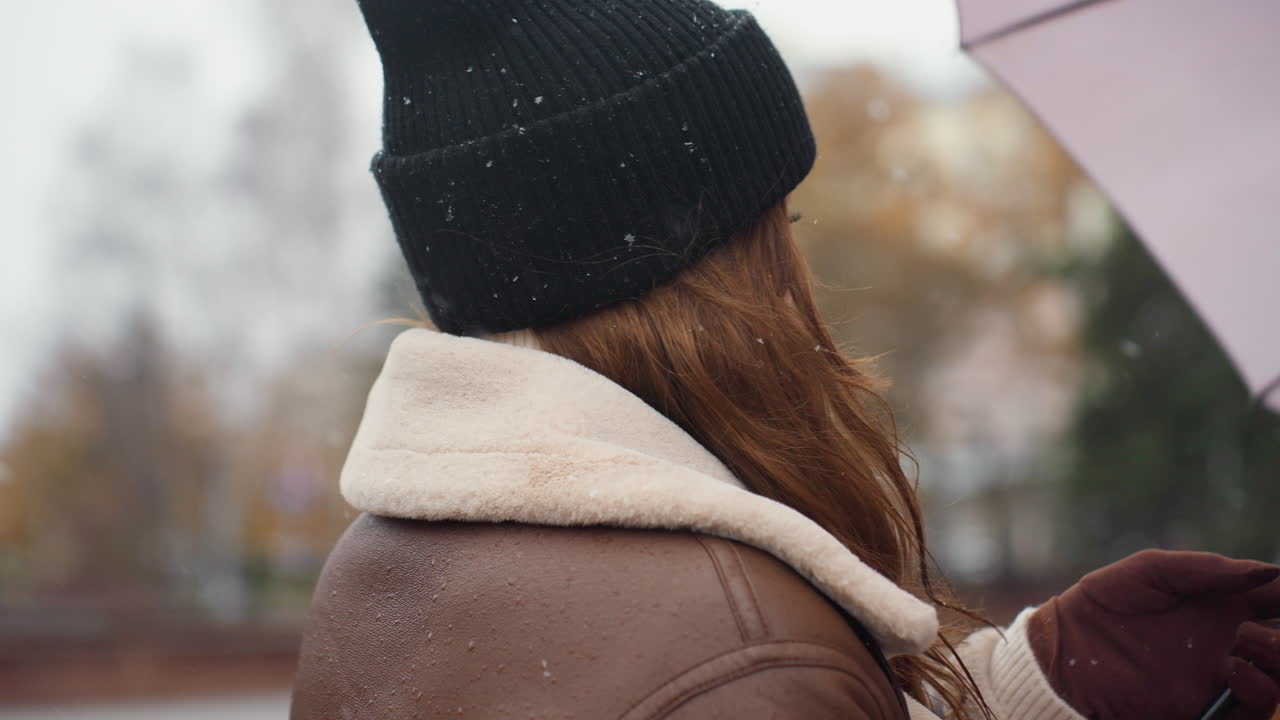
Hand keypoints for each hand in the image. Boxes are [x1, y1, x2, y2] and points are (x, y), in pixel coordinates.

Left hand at [1027, 550, 1279, 719]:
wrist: (1062, 653)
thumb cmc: (1101, 606)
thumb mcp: (1149, 572)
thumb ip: (1205, 568)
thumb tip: (1269, 570)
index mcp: (1219, 607)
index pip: (1273, 600)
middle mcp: (1227, 645)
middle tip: (1262, 628)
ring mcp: (1217, 680)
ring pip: (1275, 681)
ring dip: (1278, 663)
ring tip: (1247, 643)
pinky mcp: (1203, 710)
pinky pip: (1249, 712)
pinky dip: (1257, 692)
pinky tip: (1233, 670)